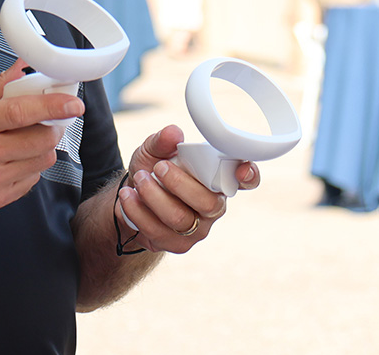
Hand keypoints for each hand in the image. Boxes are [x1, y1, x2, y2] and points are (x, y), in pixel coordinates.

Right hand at [0, 63, 84, 219]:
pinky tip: (11, 158)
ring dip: (42, 147)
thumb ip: (0, 86)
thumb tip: (25, 68)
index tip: (74, 104)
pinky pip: (31, 181)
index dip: (53, 107)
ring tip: (24, 138)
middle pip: (41, 140)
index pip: (21, 113)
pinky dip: (29, 167)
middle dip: (52, 126)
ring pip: (41, 162)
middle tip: (48, 118)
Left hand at [117, 125, 259, 253]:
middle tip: (158, 167)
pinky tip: (128, 196)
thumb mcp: (153, 150)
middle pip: (209, 203)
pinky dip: (138, 211)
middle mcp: (213, 206)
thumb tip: (173, 133)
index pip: (246, 180)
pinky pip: (159, 232)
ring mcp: (197, 228)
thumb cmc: (151, 171)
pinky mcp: (177, 244)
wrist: (128, 197)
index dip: (250, 175)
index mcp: (217, 179)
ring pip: (180, 218)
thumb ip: (163, 141)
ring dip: (154, 196)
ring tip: (138, 179)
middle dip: (179, 183)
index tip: (241, 168)